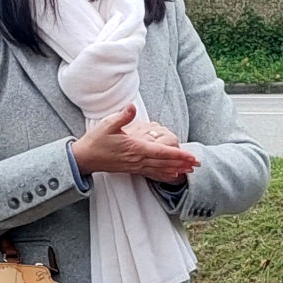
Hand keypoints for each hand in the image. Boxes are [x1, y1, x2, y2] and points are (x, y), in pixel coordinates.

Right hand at [74, 103, 199, 184]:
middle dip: (182, 163)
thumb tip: (132, 107)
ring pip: (160, 169)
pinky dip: (163, 174)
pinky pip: (152, 173)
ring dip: (175, 169)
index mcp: (135, 148)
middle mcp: (138, 159)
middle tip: (197, 164)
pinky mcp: (132, 168)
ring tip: (189, 170)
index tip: (191, 156)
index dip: (178, 154)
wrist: (85, 158)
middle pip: (164, 162)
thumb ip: (122, 116)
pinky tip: (171, 175)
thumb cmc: (96, 141)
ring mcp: (135, 166)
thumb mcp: (107, 124)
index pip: (161, 152)